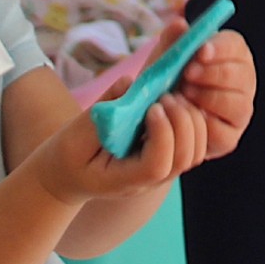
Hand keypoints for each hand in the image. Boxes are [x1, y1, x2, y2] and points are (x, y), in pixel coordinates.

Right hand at [32, 79, 210, 206]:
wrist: (70, 174)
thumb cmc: (70, 155)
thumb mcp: (77, 134)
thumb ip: (103, 111)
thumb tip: (128, 82)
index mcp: (123, 180)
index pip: (156, 166)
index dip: (162, 135)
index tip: (152, 107)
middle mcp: (148, 180)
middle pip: (183, 160)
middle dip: (182, 123)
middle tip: (166, 96)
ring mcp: (160, 172)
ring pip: (194, 153)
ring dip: (191, 121)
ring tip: (172, 97)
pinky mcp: (166, 157)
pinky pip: (193, 145)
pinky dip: (193, 122)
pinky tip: (175, 102)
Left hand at [172, 21, 254, 159]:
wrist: (156, 119)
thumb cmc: (166, 82)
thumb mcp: (164, 60)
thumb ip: (172, 41)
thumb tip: (180, 24)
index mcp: (232, 55)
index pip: (236, 46)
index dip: (221, 48)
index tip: (200, 51)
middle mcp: (243, 82)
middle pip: (241, 74)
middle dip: (213, 73)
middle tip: (187, 74)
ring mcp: (240, 111)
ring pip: (237, 103)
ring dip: (208, 97)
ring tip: (183, 94)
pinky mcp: (230, 137)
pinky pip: (224, 130)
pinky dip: (204, 124)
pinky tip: (188, 115)